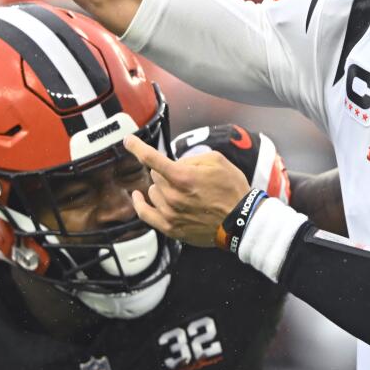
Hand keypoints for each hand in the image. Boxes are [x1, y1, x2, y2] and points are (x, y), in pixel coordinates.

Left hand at [123, 133, 250, 246]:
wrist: (240, 220)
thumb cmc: (232, 190)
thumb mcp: (217, 161)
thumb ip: (192, 158)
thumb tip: (177, 163)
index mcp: (183, 176)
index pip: (151, 158)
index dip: (137, 147)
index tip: (128, 141)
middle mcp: (173, 196)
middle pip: (155, 175)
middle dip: (167, 172)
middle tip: (186, 177)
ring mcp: (170, 213)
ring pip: (153, 191)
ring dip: (162, 188)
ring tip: (182, 192)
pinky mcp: (170, 228)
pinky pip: (145, 213)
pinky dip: (140, 204)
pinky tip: (138, 197)